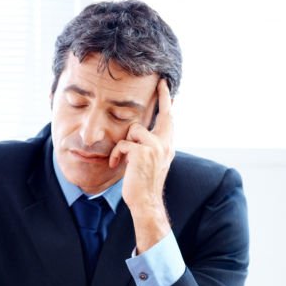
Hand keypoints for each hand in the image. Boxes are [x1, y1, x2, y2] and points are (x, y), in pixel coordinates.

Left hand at [108, 78, 174, 250]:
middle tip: (160, 83)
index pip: (169, 120)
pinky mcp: (142, 152)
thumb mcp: (151, 162)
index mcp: (167, 146)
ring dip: (124, 144)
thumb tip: (140, 132)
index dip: (167, 103)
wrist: (145, 202)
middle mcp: (165, 144)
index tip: (166, 88)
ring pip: (134, 130)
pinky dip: (116, 155)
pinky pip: (123, 143)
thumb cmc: (143, 184)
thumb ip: (151, 146)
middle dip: (163, 97)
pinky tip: (117, 166)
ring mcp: (155, 147)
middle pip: (165, 115)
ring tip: (123, 159)